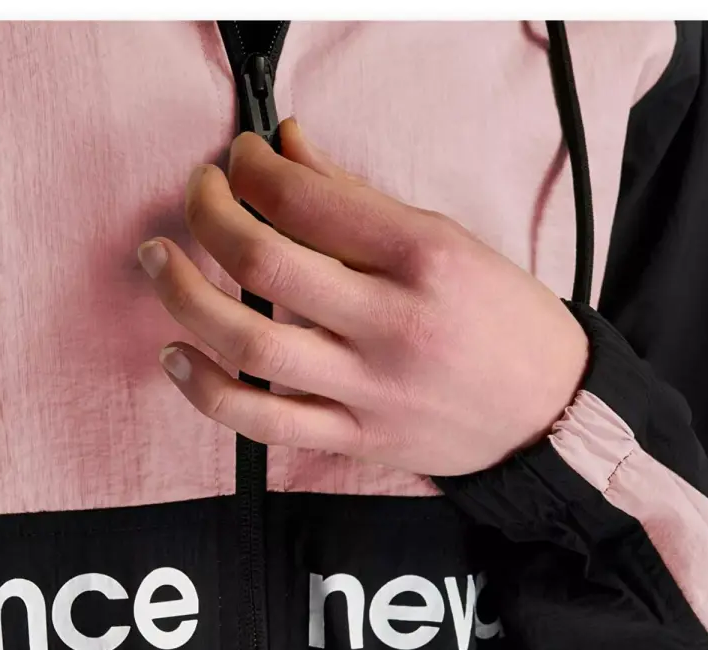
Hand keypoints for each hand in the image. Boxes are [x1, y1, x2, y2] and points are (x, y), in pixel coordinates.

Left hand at [136, 117, 588, 476]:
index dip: (251, 169)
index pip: (306, 201)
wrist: (547, 413)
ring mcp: (369, 390)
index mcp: (423, 259)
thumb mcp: (448, 242)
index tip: (240, 159)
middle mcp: (392, 325)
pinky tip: (176, 355)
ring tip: (160, 261)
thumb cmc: (503, 321)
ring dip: (185, 295)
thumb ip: (358, 201)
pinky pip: (260, 421)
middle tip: (198, 196)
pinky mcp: (353, 439)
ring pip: (250, 344)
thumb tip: (285, 151)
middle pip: (264, 263)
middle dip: (209, 214)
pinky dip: (205, 389)